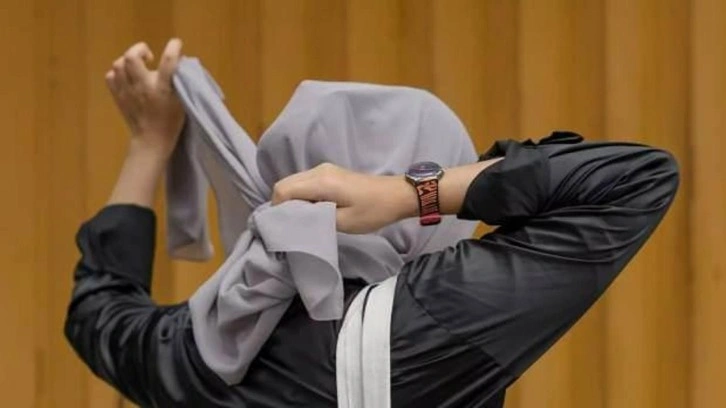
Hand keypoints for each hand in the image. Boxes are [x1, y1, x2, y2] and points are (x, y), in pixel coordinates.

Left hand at [106, 38, 184, 158]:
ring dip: (128, 61)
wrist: (151, 142)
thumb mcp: (182, 103)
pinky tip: (127, 78)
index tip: (176, 43)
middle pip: (132, 57)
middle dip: (140, 49)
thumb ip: (179, 83)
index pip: (168, 62)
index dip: (173, 48)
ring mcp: (127, 92)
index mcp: (162, 89)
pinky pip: (111, 76)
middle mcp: (142, 87)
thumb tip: (177, 63)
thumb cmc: (171, 123)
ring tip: (137, 67)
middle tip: (149, 56)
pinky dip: (117, 73)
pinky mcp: (117, 97)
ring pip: (119, 64)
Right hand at [271, 163, 417, 233]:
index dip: (277, 209)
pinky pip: (305, 183)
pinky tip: (312, 211)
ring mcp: (324, 170)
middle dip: (282, 205)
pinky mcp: (330, 173)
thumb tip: (295, 219)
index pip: (282, 190)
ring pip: (294, 183)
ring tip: (301, 220)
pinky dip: (302, 196)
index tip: (283, 227)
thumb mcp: (344, 222)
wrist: (397, 195)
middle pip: (285, 184)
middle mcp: (318, 171)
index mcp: (320, 182)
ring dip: (292, 200)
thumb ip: (315, 219)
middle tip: (290, 226)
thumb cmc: (373, 211)